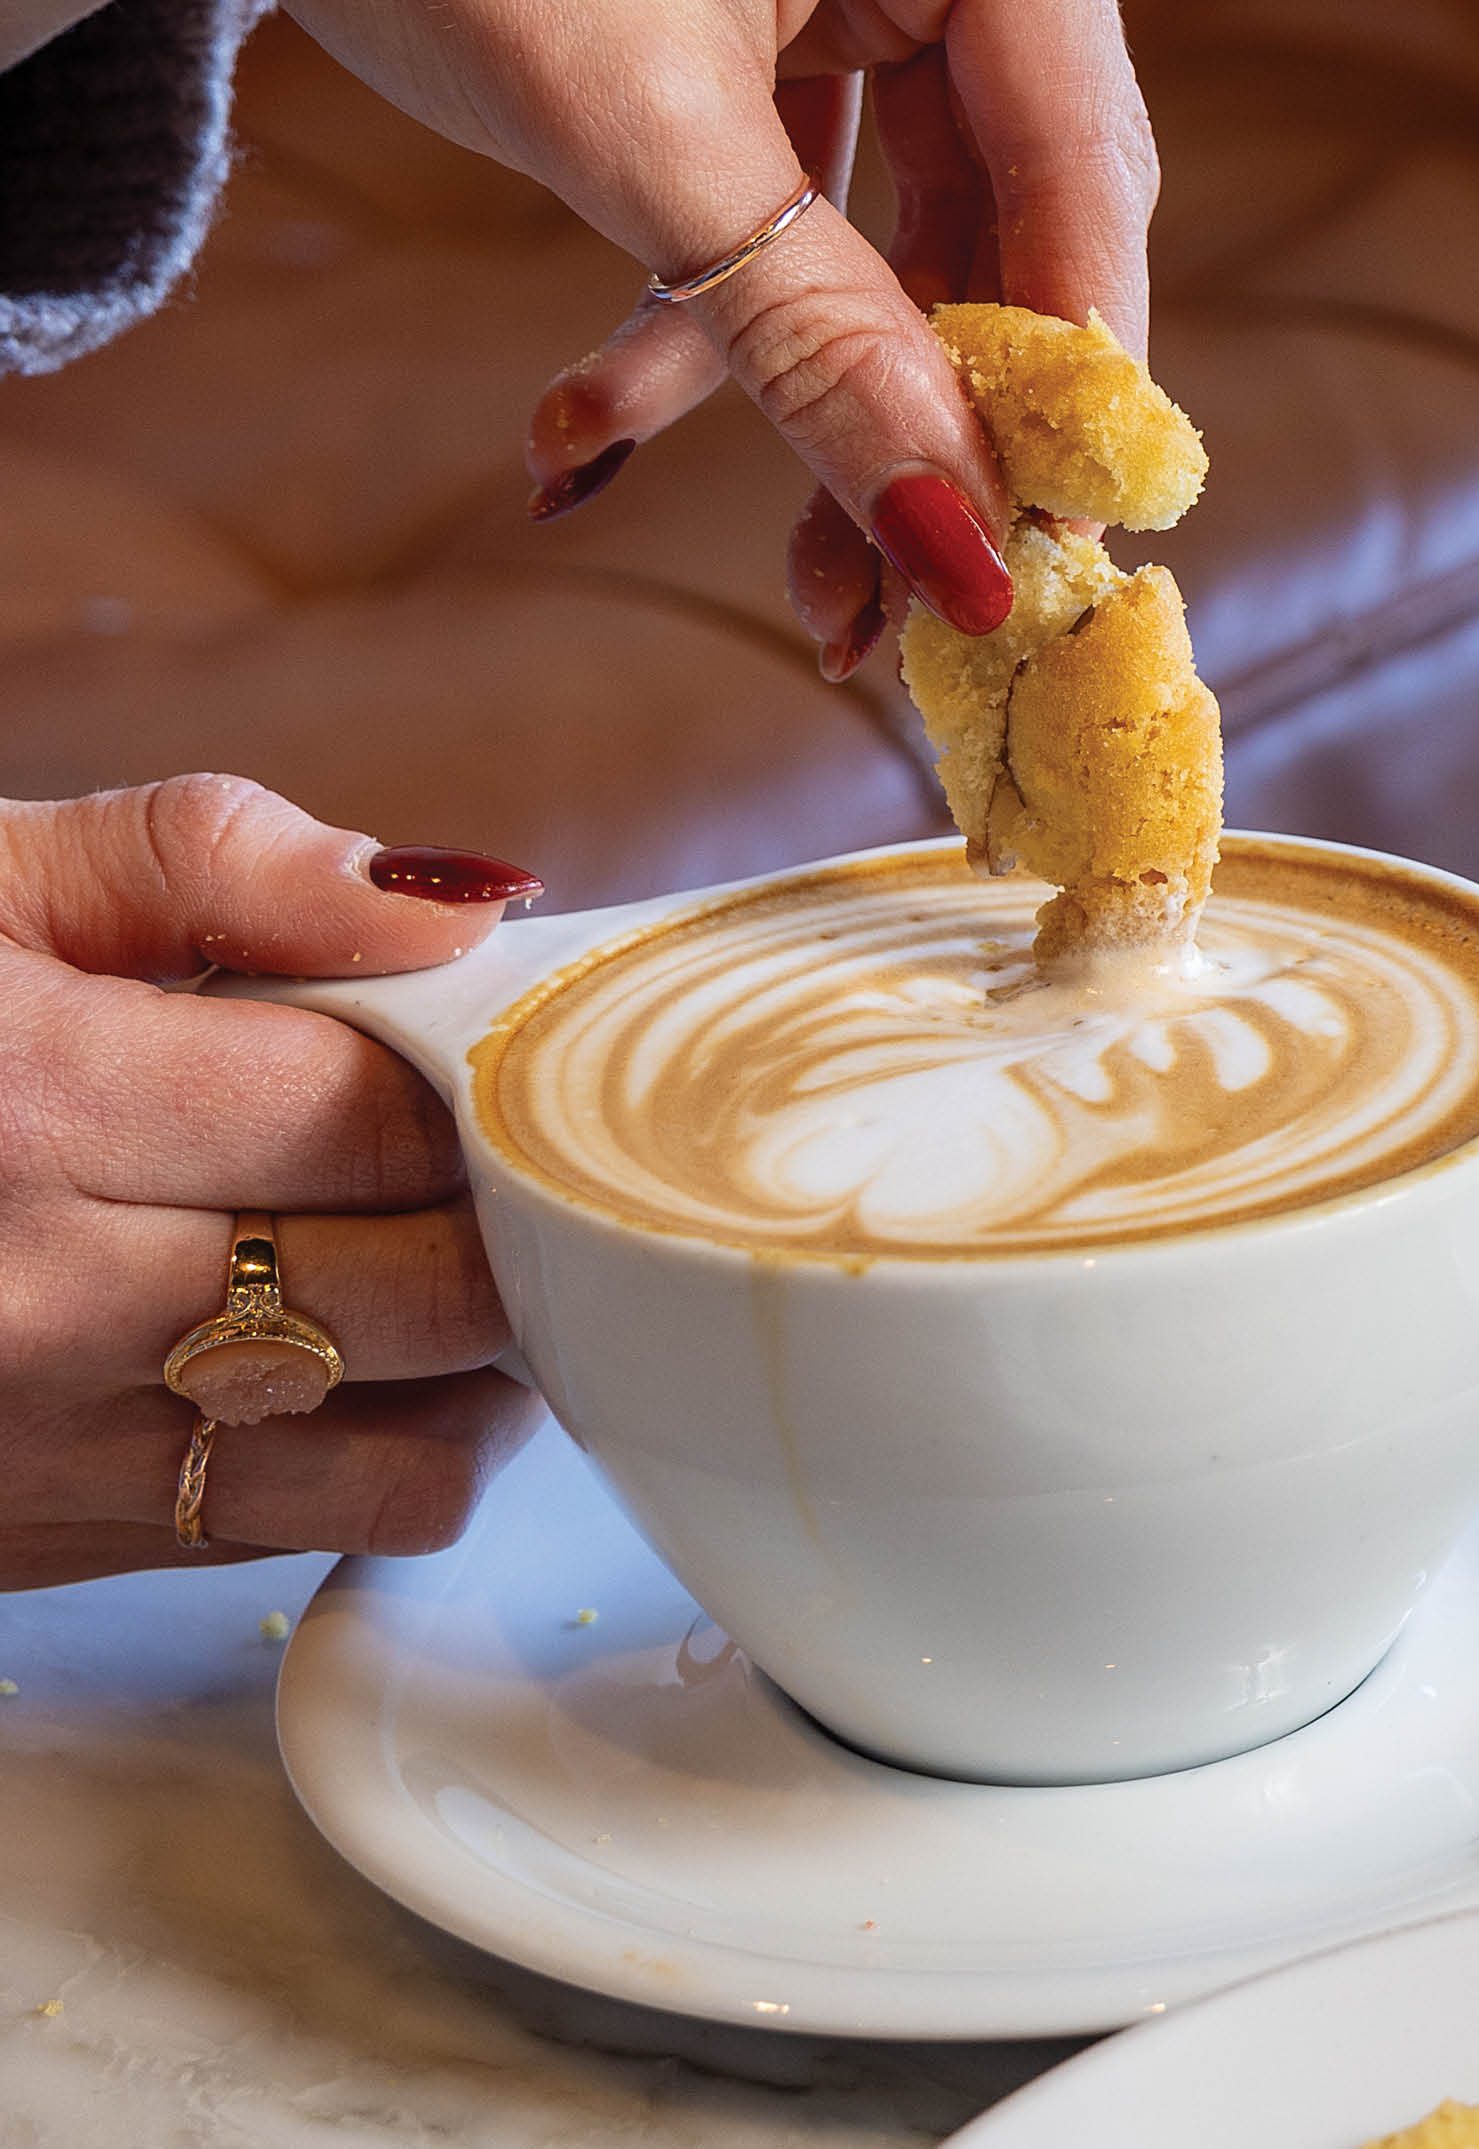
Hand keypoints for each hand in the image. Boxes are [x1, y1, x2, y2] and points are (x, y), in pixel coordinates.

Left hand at [0, 0, 1163, 670]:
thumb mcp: (628, 130)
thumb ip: (823, 348)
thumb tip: (969, 559)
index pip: (1080, 148)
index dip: (1066, 375)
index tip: (1046, 565)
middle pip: (1012, 186)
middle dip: (927, 400)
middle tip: (902, 603)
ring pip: (911, 197)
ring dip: (815, 374)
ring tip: (779, 579)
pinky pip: (824, 156)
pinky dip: (731, 284)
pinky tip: (606, 411)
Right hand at [0, 777, 539, 1590]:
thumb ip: (211, 859)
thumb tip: (443, 913)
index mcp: (38, 1106)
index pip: (385, 1121)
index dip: (481, 1088)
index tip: (496, 1065)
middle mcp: (41, 1301)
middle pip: (431, 1293)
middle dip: (508, 1228)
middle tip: (509, 1171)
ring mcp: (41, 1446)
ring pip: (406, 1456)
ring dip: (480, 1374)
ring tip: (454, 1275)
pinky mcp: (38, 1541)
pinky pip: (302, 1533)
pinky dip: (381, 1459)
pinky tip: (350, 1362)